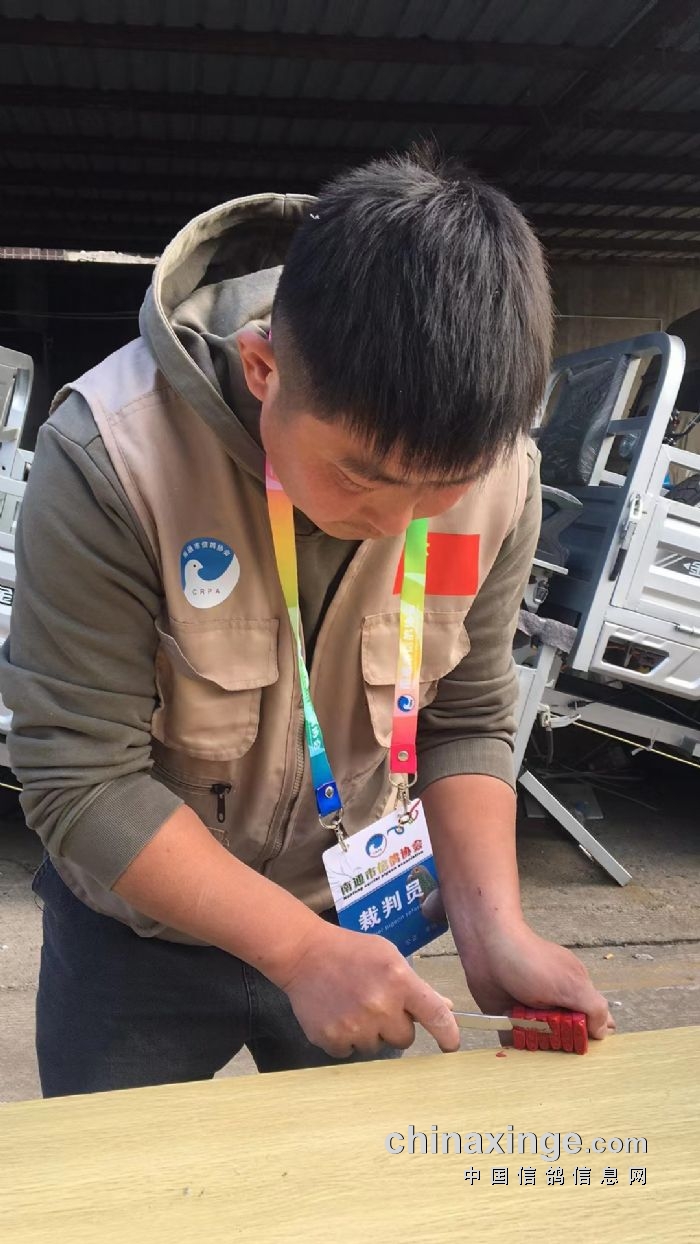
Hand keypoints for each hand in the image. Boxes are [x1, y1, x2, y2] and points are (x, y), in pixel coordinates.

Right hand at [276, 923, 460, 1057]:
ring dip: (370, 1033)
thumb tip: (446, 1009)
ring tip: (353, 1006)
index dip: (448, 1035)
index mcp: (399, 981)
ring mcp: (354, 1025)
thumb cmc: (352, 952)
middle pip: (405, 1039)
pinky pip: (350, 1052)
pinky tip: (337, 1015)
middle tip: (377, 1005)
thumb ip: (416, 985)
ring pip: (377, 1047)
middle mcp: (380, 1006)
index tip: (451, 1046)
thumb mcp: (389, 957)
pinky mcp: (331, 1039)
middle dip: (395, 1026)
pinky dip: (346, 1039)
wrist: (304, 953)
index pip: (436, 1016)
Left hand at [457, 921, 614, 1040]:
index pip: (591, 1023)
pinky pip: (517, 1044)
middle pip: (567, 1038)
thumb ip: (594, 1008)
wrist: (487, 947)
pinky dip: (518, 1048)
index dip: (589, 1038)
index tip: (583, 1048)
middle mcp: (555, 1005)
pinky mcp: (509, 1021)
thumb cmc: (531, 961)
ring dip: (540, 1049)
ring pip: (543, 1045)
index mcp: (574, 993)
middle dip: (563, 1046)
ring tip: (533, 1040)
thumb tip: (603, 1033)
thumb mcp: (572, 983)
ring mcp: (532, 1014)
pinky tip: (516, 1046)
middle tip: (555, 1042)